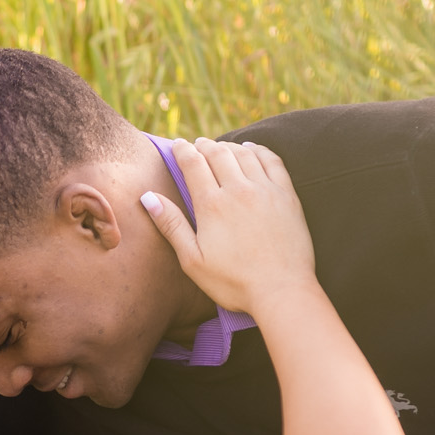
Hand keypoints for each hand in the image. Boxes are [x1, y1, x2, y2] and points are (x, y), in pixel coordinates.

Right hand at [140, 138, 314, 316]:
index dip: (183, 150)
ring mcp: (265, 190)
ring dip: (229, 146)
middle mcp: (238, 190)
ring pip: (244, 154)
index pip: (193, 163)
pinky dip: (259, 150)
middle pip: (217, 153)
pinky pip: (272, 161)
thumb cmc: (233, 282)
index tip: (177, 145)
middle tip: (197, 144)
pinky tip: (252, 149)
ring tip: (220, 147)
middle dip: (204, 145)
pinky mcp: (286, 196)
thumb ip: (171, 225)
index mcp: (211, 205)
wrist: (281, 291)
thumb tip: (148, 197)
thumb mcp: (192, 260)